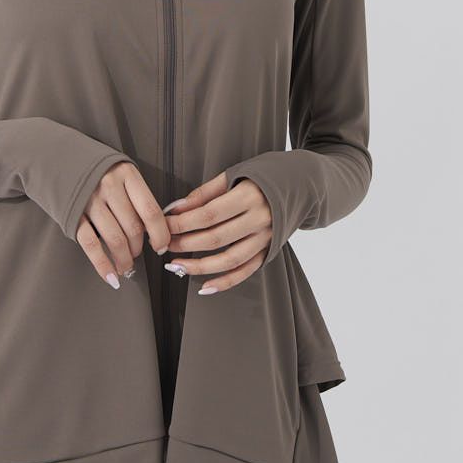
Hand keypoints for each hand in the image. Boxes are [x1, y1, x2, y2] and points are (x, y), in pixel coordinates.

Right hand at [76, 161, 171, 288]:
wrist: (60, 158)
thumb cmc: (99, 171)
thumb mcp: (123, 173)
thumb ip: (138, 196)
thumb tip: (156, 230)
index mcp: (127, 175)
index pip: (151, 211)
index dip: (160, 234)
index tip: (161, 246)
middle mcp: (109, 186)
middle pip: (133, 228)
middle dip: (139, 248)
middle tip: (138, 254)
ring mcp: (90, 201)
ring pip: (114, 239)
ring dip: (124, 259)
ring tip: (126, 266)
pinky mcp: (74, 214)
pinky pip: (91, 244)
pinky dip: (102, 264)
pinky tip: (111, 276)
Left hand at [161, 173, 272, 293]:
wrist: (299, 185)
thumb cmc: (261, 177)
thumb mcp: (233, 175)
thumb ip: (204, 193)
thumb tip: (176, 208)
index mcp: (248, 197)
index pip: (208, 214)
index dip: (182, 223)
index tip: (163, 225)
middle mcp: (259, 220)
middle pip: (215, 238)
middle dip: (185, 243)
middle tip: (165, 243)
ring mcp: (265, 238)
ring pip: (229, 260)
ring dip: (199, 267)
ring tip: (176, 266)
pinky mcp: (269, 251)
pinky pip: (246, 271)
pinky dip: (225, 282)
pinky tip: (205, 287)